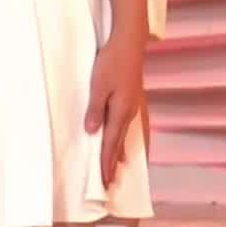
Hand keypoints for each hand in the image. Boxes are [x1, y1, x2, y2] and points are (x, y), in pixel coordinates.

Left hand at [85, 37, 145, 187]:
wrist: (129, 44)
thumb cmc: (111, 62)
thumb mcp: (98, 86)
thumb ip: (95, 109)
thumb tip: (92, 132)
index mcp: (121, 111)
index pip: (111, 143)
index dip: (106, 162)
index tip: (103, 180)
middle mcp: (130, 112)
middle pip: (119, 142)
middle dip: (113, 163)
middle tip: (110, 183)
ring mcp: (133, 105)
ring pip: (125, 135)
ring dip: (119, 152)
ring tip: (118, 168)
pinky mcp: (132, 99)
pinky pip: (128, 125)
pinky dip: (124, 138)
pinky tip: (124, 139)